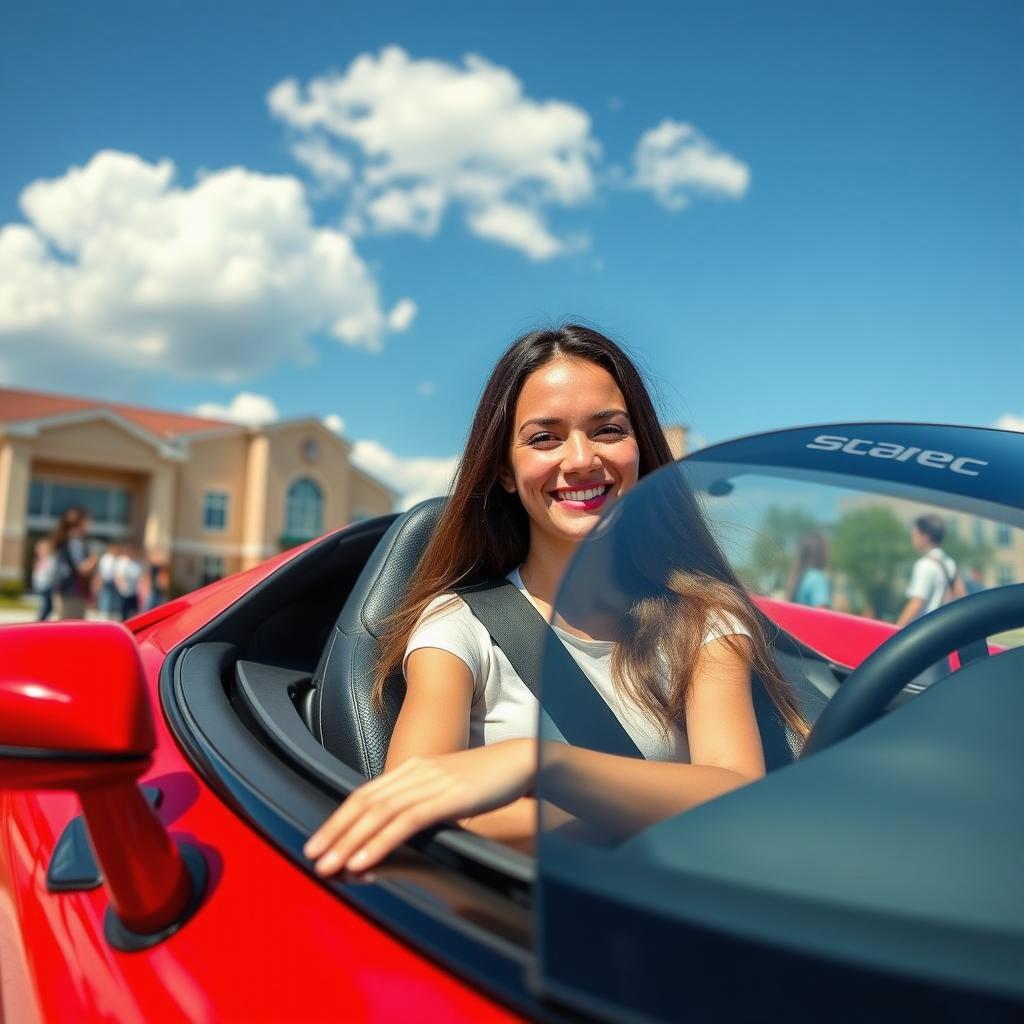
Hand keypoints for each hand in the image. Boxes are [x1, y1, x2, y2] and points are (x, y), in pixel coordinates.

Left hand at [304, 739, 535, 875]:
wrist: (521, 761)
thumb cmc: (489, 780)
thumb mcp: (450, 791)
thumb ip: (426, 805)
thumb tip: (406, 831)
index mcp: (414, 768)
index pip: (366, 794)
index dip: (339, 819)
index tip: (320, 842)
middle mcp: (416, 771)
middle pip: (365, 802)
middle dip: (336, 832)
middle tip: (313, 858)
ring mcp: (431, 782)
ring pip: (380, 813)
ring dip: (351, 842)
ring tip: (331, 866)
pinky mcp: (447, 796)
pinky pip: (407, 821)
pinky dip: (381, 841)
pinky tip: (366, 859)